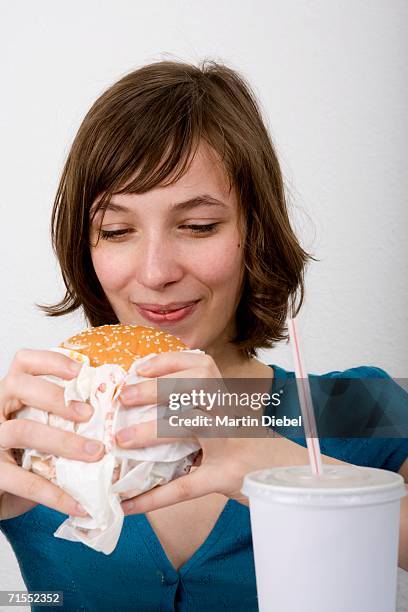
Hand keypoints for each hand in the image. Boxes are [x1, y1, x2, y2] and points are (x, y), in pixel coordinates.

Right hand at [0, 349, 105, 520]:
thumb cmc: (22, 458)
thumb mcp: (41, 429)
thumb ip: (64, 418)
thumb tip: (113, 416)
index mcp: (11, 393)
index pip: (24, 362)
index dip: (52, 361)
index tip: (82, 371)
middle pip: (20, 387)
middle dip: (58, 398)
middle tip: (91, 413)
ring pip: (22, 430)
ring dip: (64, 442)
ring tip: (96, 453)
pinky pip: (23, 481)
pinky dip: (55, 494)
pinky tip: (80, 504)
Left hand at [115, 351, 278, 513]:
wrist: (288, 473)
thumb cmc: (250, 444)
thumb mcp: (229, 417)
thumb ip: (199, 408)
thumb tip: (144, 406)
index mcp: (226, 399)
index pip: (201, 365)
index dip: (169, 362)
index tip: (140, 368)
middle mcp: (229, 415)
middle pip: (195, 388)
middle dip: (155, 389)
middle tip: (124, 398)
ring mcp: (229, 446)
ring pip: (191, 426)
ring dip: (152, 430)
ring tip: (122, 440)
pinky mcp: (226, 478)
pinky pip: (187, 487)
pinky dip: (154, 497)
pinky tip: (128, 504)